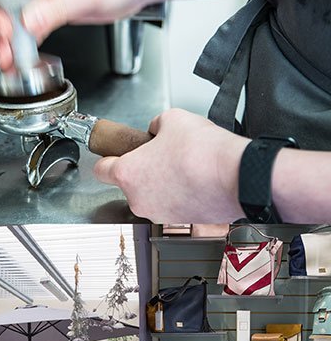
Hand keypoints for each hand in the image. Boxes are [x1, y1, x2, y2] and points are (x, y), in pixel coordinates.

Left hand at [93, 108, 249, 222]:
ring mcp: (160, 214)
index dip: (109, 157)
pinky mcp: (183, 221)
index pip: (101, 170)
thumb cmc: (204, 152)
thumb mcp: (173, 119)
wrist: (239, 175)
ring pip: (154, 195)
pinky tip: (197, 179)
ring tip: (185, 165)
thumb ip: (156, 125)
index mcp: (128, 174)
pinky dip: (182, 194)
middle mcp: (139, 200)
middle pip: (131, 183)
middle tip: (162, 154)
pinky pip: (175, 204)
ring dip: (164, 182)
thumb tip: (157, 130)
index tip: (114, 153)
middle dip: (144, 168)